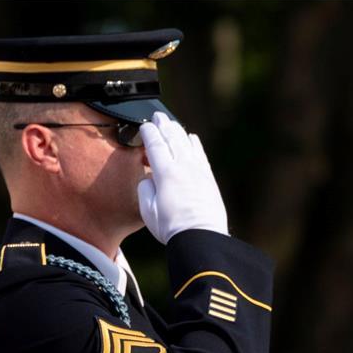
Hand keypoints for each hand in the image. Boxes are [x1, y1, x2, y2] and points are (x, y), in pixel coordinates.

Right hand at [137, 112, 228, 243]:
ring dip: (177, 131)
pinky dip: (194, 143)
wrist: (201, 236)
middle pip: (172, 139)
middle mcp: (183, 167)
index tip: (144, 126)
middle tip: (157, 116)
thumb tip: (149, 178)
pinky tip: (191, 138)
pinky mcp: (208, 178)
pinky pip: (200, 154)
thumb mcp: (147, 210)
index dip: (148, 133)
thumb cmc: (172, 227)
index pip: (155, 145)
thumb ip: (145, 189)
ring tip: (171, 123)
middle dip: (163, 125)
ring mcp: (198, 171)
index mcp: (165, 173)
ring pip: (187, 143)